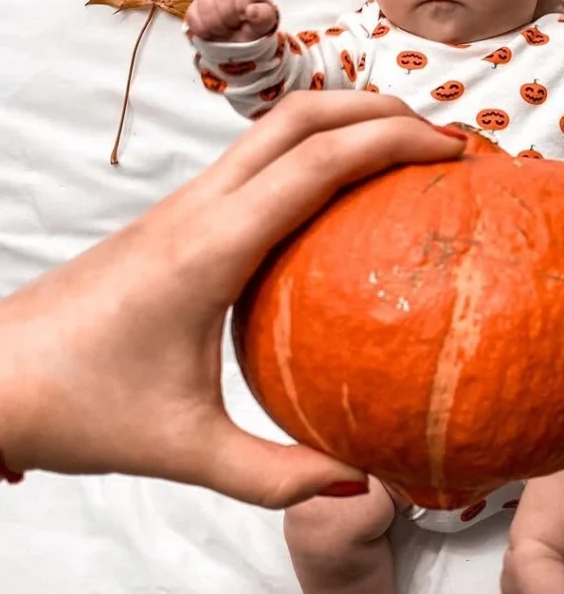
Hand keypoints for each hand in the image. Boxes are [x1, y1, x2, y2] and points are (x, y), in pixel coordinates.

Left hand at [0, 94, 466, 506]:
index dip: (392, 143)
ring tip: (407, 147)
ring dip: (346, 119)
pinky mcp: (180, 212)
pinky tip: (343, 189)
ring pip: (276, 126)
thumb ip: (278, 476)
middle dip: (379, 111)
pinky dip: (315, 147)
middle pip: (300, 117)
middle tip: (443, 138)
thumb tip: (364, 482)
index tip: (451, 151)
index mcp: (209, 249)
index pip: (316, 164)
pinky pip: (259, 157)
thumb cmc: (81, 408)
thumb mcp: (186, 453)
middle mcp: (199, 207)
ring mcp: (186, 202)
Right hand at [186, 0, 278, 42]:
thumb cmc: (254, 31)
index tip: (243, 20)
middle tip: (232, 28)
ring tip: (223, 31)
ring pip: (205, 5)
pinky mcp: (196, 6)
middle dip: (227, 20)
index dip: (240, 10)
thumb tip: (252, 10)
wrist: (239, 44)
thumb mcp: (265, 26)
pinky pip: (193, 15)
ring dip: (214, 25)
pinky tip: (211, 31)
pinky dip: (202, 29)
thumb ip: (263, 17)